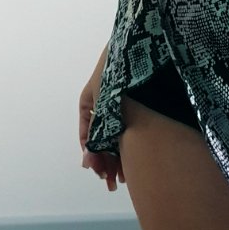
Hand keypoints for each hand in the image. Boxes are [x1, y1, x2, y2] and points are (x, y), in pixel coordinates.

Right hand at [80, 63, 124, 191]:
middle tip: (112, 184)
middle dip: (106, 162)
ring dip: (117, 157)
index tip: (99, 174)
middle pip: (101, 139)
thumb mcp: (102, 102)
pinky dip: (129, 145)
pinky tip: (133, 161)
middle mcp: (103, 104)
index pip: (87, 136)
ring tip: (122, 179)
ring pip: (115, 136)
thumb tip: (86, 160)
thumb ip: (96, 131)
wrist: (142, 45)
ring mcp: (118, 104)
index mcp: (89, 101)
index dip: (93, 157)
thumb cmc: (117, 71)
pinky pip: (127, 129)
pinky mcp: (135, 104)